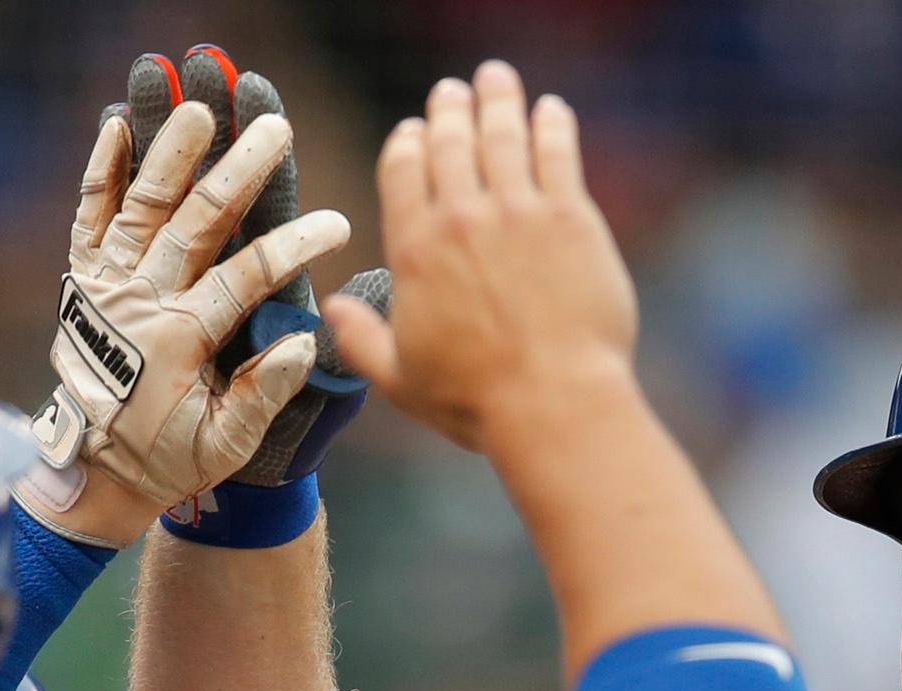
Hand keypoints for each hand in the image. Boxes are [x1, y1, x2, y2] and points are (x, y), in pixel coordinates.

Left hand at [125, 47, 380, 498]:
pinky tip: (118, 124)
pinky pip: (89, 214)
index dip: (295, 247)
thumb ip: (262, 394)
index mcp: (180, 341)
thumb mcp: (222, 446)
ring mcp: (107, 283)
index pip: (247, 279)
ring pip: (142, 206)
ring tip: (198, 107)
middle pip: (195, 223)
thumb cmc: (168, 458)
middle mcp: (140, 301)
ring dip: (171, 153)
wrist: (91, 471)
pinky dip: (102, 170)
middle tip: (274, 127)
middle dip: (239, 171)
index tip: (337, 223)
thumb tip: (302, 340)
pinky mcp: (83, 277)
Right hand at [326, 61, 637, 457]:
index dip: (407, 142)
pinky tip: (551, 110)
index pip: (402, 170)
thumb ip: (362, 341)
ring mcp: (517, 211)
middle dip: (450, 109)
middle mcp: (461, 218)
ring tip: (496, 78)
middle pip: (450, 141)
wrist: (553, 401)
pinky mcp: (570, 216)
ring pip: (502, 134)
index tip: (414, 131)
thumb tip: (331, 310)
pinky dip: (552, 124)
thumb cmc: (476, 400)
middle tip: (454, 91)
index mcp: (414, 250)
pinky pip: (557, 151)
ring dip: (498, 99)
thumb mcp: (401, 380)